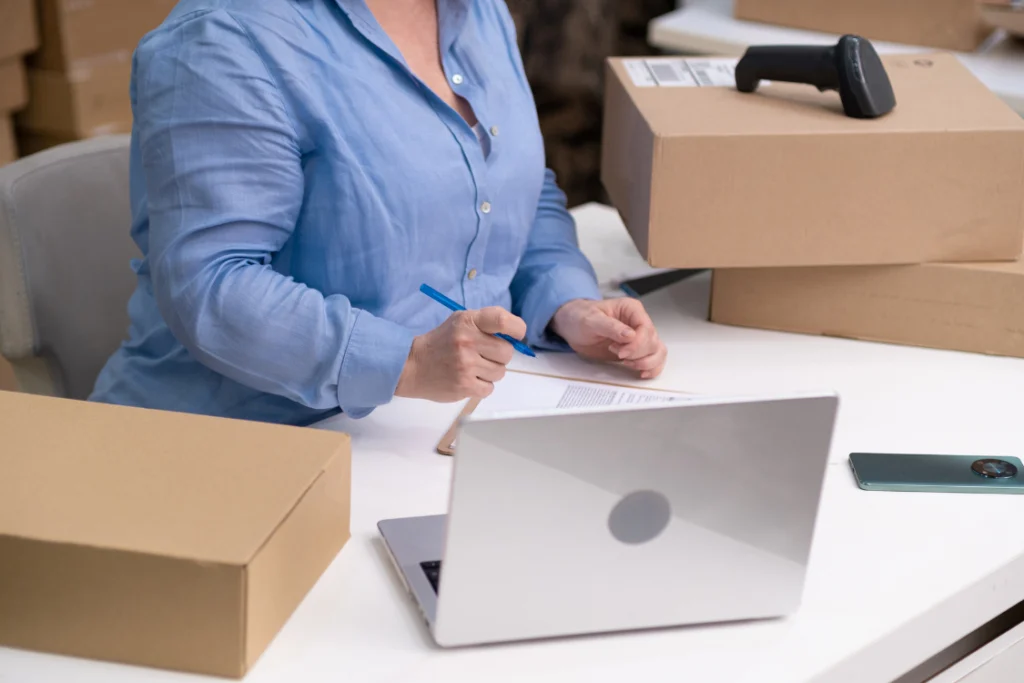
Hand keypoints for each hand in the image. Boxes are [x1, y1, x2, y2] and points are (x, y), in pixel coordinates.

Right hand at [395, 307, 525, 401]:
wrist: (412, 365)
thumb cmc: (442, 341)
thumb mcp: (460, 321)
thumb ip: (487, 323)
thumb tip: (517, 335)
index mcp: (468, 322)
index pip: (502, 320)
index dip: (517, 328)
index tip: (515, 335)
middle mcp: (467, 342)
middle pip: (507, 352)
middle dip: (500, 355)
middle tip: (486, 355)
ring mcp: (466, 366)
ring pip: (500, 372)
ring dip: (491, 371)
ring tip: (473, 367)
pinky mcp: (464, 386)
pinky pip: (489, 388)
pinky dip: (482, 385)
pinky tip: (469, 379)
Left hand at [551, 298, 666, 378]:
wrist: (572, 326)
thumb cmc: (580, 317)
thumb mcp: (590, 320)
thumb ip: (610, 327)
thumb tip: (630, 335)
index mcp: (631, 309)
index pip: (646, 328)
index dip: (637, 344)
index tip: (621, 353)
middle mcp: (638, 322)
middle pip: (653, 342)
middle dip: (638, 354)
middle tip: (618, 355)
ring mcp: (639, 338)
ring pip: (657, 352)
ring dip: (646, 363)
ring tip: (626, 364)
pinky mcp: (635, 351)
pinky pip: (653, 360)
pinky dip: (651, 368)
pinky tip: (641, 373)